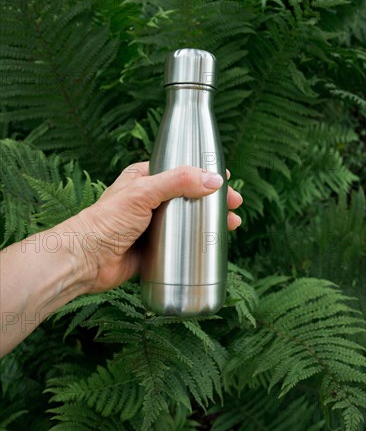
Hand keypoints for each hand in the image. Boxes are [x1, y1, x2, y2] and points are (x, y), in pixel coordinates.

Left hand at [66, 163, 242, 293]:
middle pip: (190, 196)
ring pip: (188, 220)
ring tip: (230, 226)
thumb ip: (178, 181)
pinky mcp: (154, 247)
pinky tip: (211, 245)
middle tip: (234, 207)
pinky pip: (180, 243)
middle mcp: (150, 200)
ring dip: (209, 222)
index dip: (205, 174)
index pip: (182, 171)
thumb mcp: (143, 193)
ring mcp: (152, 225)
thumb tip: (214, 179)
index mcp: (144, 178)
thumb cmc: (106, 221)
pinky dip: (197, 243)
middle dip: (213, 200)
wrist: (86, 259)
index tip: (226, 180)